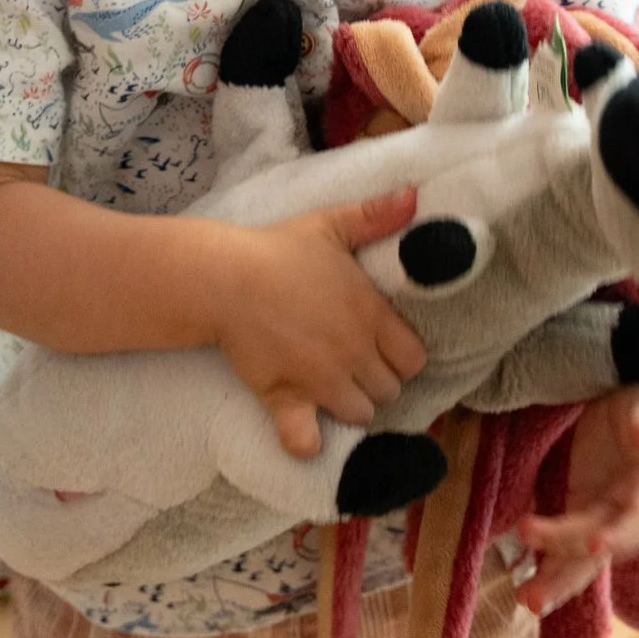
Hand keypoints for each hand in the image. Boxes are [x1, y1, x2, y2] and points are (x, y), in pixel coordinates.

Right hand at [207, 189, 426, 458]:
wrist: (224, 277)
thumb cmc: (277, 250)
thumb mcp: (330, 225)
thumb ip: (375, 215)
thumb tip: (414, 195)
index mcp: (370, 315)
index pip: (414, 359)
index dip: (401, 357)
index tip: (382, 348)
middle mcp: (353, 352)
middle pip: (389, 390)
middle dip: (375, 382)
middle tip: (353, 366)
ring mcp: (321, 378)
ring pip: (359, 413)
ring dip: (349, 405)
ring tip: (331, 388)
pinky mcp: (286, 396)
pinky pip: (305, 438)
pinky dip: (307, 442)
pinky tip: (307, 432)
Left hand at [514, 382, 638, 616]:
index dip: (621, 534)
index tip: (595, 545)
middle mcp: (629, 510)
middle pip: (602, 549)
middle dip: (571, 574)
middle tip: (537, 596)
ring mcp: (604, 512)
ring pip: (580, 555)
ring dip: (554, 579)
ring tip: (527, 600)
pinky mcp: (581, 503)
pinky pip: (564, 539)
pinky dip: (546, 557)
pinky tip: (522, 581)